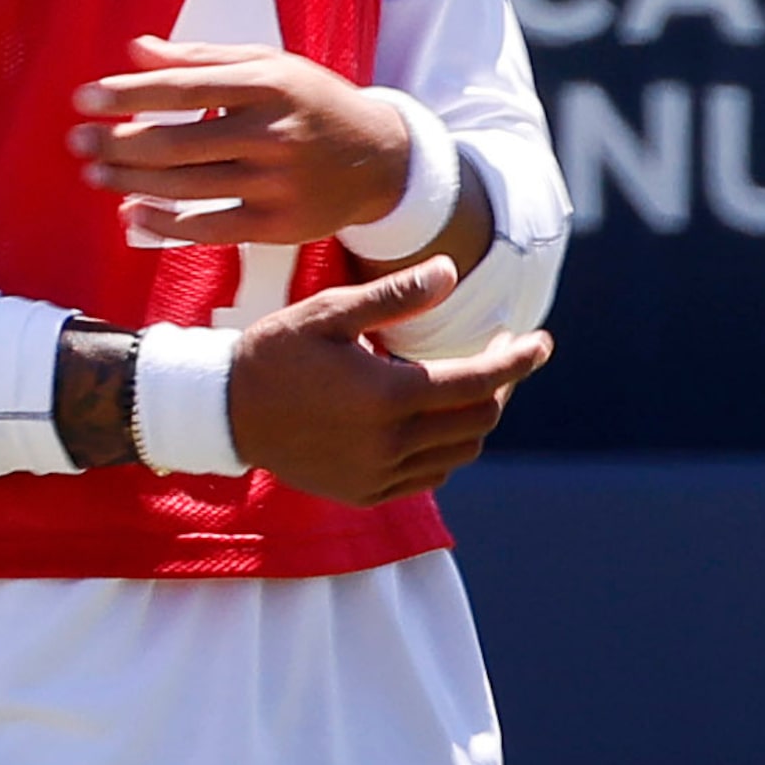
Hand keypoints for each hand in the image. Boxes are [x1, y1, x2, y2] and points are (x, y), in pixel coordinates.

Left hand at [71, 38, 408, 246]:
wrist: (379, 159)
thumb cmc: (313, 102)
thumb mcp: (270, 65)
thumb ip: (202, 58)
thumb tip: (137, 50)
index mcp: (269, 84)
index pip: (184, 89)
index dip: (129, 94)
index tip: (85, 99)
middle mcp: (274, 133)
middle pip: (177, 144)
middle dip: (118, 144)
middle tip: (79, 143)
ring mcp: (276, 183)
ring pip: (186, 188)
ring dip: (131, 183)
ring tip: (96, 174)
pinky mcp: (277, 224)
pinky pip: (208, 229)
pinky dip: (164, 225)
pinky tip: (133, 214)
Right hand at [230, 258, 552, 505]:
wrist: (223, 412)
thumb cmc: (277, 351)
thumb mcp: (332, 312)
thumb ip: (396, 296)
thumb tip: (452, 272)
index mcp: (386, 395)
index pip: (478, 381)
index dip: (517, 360)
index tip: (541, 342)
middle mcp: (388, 444)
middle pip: (478, 420)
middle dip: (501, 385)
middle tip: (499, 352)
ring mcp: (377, 475)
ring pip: (460, 453)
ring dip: (476, 418)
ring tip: (469, 382)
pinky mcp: (364, 493)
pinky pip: (430, 476)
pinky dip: (447, 449)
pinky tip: (435, 418)